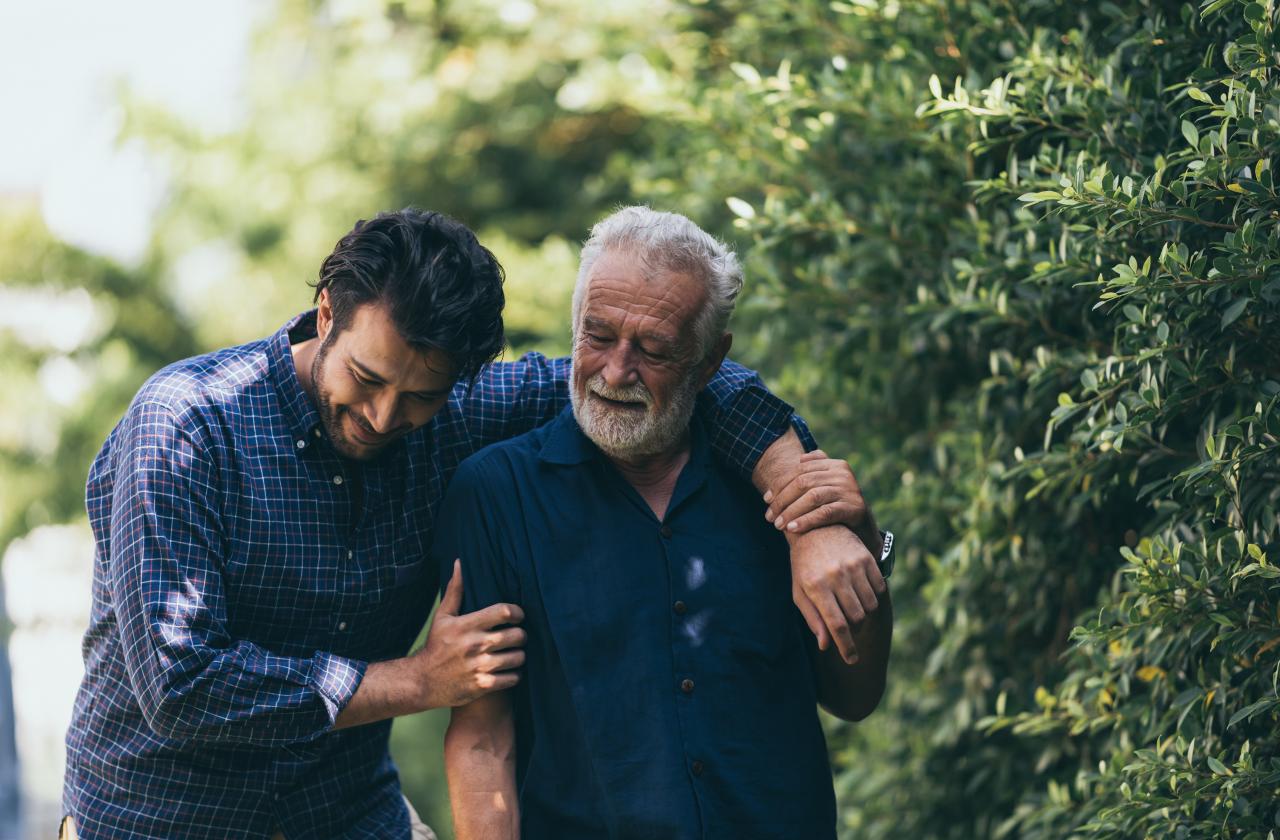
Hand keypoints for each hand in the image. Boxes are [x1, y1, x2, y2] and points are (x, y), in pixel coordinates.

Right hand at [415, 560, 526, 707]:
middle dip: (521, 635)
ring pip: (518, 658)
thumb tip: (459, 563)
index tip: (517, 616)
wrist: (422, 682)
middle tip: (518, 636)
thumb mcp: (442, 617)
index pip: (503, 612)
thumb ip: (455, 591)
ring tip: (514, 653)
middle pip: (516, 635)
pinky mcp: (482, 685)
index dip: (517, 612)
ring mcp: (479, 666)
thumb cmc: (436, 646)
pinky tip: (508, 671)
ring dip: (519, 655)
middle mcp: (474, 645)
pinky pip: (512, 678)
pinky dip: (514, 675)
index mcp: (467, 625)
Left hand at [764, 450, 877, 546]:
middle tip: (769, 517)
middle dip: (782, 500)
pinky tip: (793, 529)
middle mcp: (843, 474)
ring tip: (778, 525)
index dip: (780, 484)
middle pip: (804, 483)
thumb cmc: (838, 506)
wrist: (864, 529)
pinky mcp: (854, 508)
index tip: (766, 499)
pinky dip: (806, 521)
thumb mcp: (828, 486)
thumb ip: (815, 471)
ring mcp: (850, 490)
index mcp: (835, 464)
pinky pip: (824, 513)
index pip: (800, 470)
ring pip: (812, 497)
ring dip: (791, 512)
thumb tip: (799, 459)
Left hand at [788, 525, 885, 664]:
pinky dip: (873, 598)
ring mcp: (853, 566)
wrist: (814, 529)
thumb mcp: (800, 592)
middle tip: (848, 628)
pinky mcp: (866, 558)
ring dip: (864, 614)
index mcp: (816, 586)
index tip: (851, 659)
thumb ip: (813, 619)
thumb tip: (825, 645)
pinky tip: (861, 594)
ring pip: (870, 606)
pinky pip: (879, 589)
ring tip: (853, 609)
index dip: (846, 646)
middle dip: (854, 630)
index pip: (836, 625)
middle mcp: (836, 576)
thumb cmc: (803, 566)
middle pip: (856, 618)